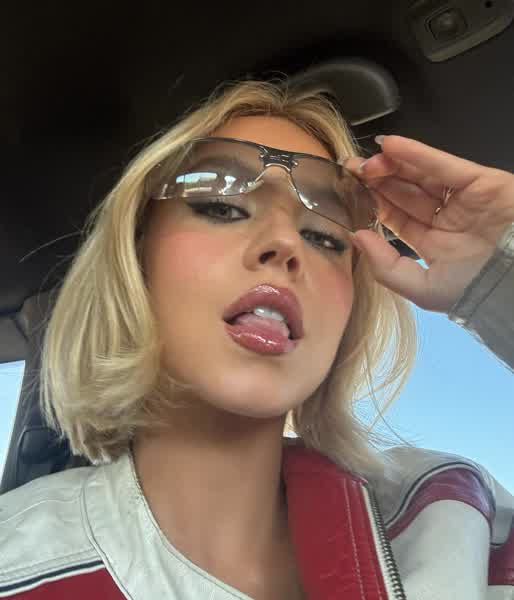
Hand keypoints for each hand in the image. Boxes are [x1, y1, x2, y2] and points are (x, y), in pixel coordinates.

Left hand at [344, 135, 513, 312]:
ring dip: (393, 165)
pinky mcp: (482, 182)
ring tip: (367, 161)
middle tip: (352, 169)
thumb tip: (357, 237)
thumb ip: (386, 266)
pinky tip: (391, 145)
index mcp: (434, 244)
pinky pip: (444, 165)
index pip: (397, 218)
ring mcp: (464, 200)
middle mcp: (447, 220)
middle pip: (406, 193)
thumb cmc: (477, 291)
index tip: (351, 192)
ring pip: (422, 176)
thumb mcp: (422, 289)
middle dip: (378, 181)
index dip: (374, 203)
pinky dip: (417, 153)